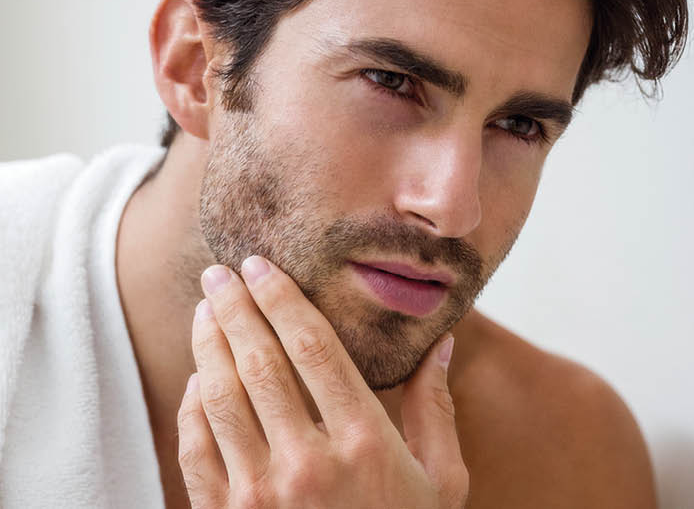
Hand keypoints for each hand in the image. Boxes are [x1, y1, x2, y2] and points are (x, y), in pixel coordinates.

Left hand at [177, 255, 468, 507]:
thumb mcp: (443, 481)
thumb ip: (436, 408)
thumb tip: (443, 342)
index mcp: (364, 443)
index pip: (311, 348)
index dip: (282, 298)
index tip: (262, 266)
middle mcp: (306, 464)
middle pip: (258, 362)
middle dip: (234, 308)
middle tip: (220, 272)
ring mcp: (260, 496)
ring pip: (219, 397)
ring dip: (207, 345)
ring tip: (206, 310)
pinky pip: (196, 449)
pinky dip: (192, 406)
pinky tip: (199, 378)